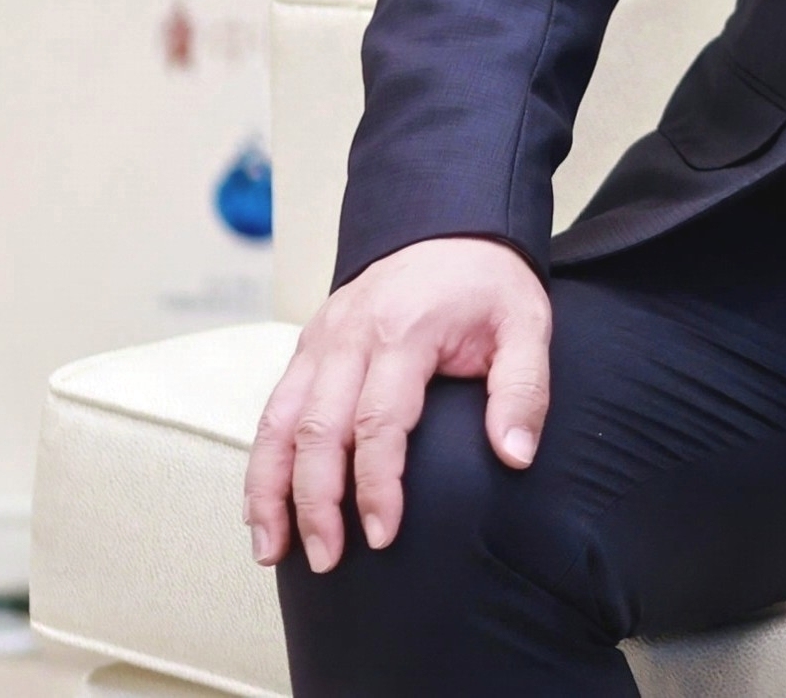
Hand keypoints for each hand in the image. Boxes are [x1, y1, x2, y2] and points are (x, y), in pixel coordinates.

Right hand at [243, 235, 549, 571]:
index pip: (378, 421)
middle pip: (317, 429)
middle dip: (315, 502)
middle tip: (327, 559)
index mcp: (403, 331)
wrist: (449, 227)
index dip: (376, 484)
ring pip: (278, 422)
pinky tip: (260, 508)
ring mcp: (320, 339)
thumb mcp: (525, 325)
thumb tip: (515, 456)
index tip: (382, 536)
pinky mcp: (307, 347)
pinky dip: (261, 461)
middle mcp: (349, 335)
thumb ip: (523, 389)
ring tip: (271, 552)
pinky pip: (272, 409)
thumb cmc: (488, 284)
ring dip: (269, 490)